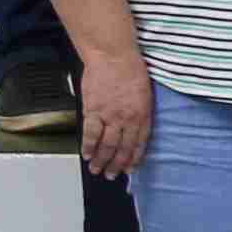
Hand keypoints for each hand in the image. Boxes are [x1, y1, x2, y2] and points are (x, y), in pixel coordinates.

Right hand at [76, 48, 152, 178]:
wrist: (113, 56)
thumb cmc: (131, 69)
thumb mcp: (145, 93)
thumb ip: (140, 112)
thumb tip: (134, 126)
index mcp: (143, 114)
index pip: (140, 143)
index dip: (134, 158)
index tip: (130, 168)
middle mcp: (128, 118)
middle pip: (122, 148)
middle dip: (117, 165)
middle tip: (112, 175)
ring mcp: (110, 116)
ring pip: (106, 145)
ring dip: (101, 160)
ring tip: (97, 170)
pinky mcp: (93, 110)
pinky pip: (90, 133)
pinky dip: (88, 146)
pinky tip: (86, 154)